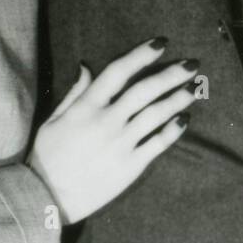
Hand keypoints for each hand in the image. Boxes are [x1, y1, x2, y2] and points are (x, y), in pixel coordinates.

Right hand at [27, 38, 196, 223]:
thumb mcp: (52, 119)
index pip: (118, 71)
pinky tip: (185, 119)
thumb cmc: (47, 157)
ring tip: (195, 88)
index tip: (161, 43)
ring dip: (178, 98)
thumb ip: (74, 92)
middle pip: (145, 90)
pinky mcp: (131, 166)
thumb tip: (86, 65)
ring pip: (156, 114)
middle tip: (193, 64)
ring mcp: (120, 144)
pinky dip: (174, 129)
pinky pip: (158, 143)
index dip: (141, 54)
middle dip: (171, 74)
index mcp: (86, 106)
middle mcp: (106, 121)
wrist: (47, 199)